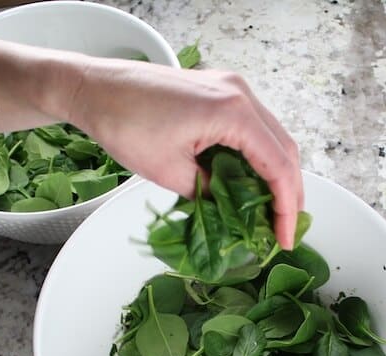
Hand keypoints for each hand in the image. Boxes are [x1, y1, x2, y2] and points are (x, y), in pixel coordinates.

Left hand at [64, 60, 302, 248]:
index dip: (286, 207)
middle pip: (285, 149)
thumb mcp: (171, 172)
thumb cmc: (125, 124)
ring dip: (277, 175)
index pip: (277, 165)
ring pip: (273, 138)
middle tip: (284, 228)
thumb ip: (211, 193)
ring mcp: (231, 89)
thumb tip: (232, 209)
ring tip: (273, 211)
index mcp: (232, 111)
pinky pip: (253, 129)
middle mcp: (240, 94)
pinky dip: (259, 158)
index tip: (284, 238)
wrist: (95, 88)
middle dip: (290, 192)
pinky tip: (252, 183)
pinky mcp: (219, 92)